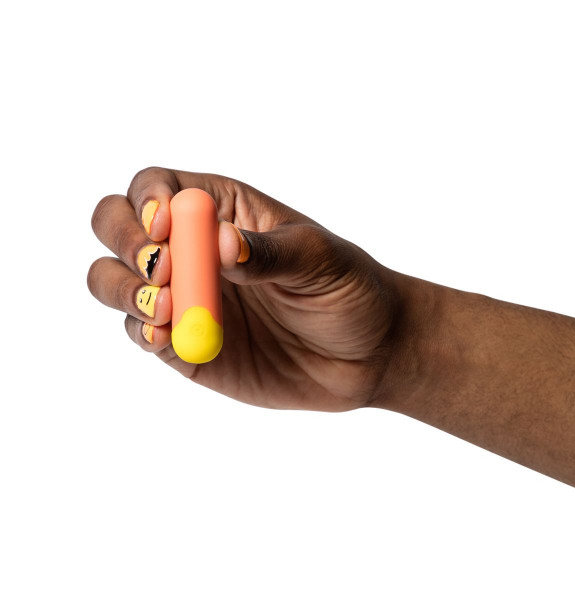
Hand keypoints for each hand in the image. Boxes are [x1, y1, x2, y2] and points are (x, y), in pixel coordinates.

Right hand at [87, 167, 405, 410]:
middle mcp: (191, 249)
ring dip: (122, 288)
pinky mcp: (181, 343)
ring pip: (113, 278)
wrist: (365, 355)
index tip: (166, 228)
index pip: (159, 186)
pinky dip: (141, 330)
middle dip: (125, 240)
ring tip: (165, 305)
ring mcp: (183, 296)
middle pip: (118, 224)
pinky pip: (139, 330)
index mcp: (221, 210)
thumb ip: (268, 252)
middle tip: (160, 269)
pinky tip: (166, 334)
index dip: (148, 200)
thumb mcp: (320, 261)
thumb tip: (219, 242)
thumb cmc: (348, 291)